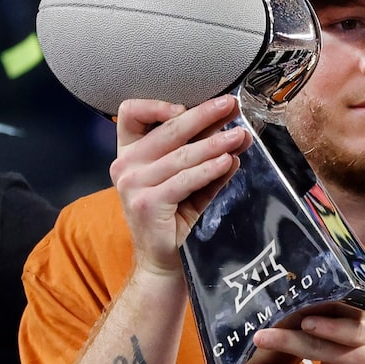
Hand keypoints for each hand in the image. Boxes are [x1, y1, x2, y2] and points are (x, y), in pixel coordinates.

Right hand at [109, 95, 251, 278]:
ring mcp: (132, 184)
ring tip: (239, 136)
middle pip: (167, 130)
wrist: (164, 259)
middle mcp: (125, 165)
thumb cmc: (176, 216)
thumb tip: (238, 135)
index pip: (130, 114)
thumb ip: (209, 157)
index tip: (187, 104)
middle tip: (230, 106)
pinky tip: (227, 161)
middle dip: (203, 116)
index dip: (156, 105)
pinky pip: (184, 180)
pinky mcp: (147, 203)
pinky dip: (208, 169)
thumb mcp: (191, 180)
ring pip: (181, 156)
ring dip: (215, 143)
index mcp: (130, 153)